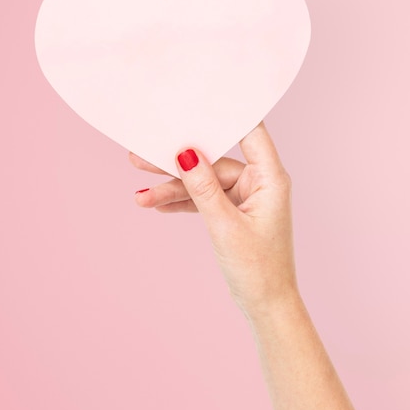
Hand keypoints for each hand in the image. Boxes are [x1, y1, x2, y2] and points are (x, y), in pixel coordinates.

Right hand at [130, 121, 298, 318]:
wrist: (266, 305)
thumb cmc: (258, 268)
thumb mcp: (225, 225)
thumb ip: (203, 188)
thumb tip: (185, 154)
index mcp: (269, 178)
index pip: (249, 132)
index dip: (222, 116)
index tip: (191, 104)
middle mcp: (259, 182)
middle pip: (213, 161)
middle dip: (178, 163)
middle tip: (141, 157)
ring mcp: (245, 198)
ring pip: (203, 183)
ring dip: (173, 189)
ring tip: (140, 196)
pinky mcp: (233, 212)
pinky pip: (204, 200)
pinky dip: (183, 203)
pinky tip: (157, 205)